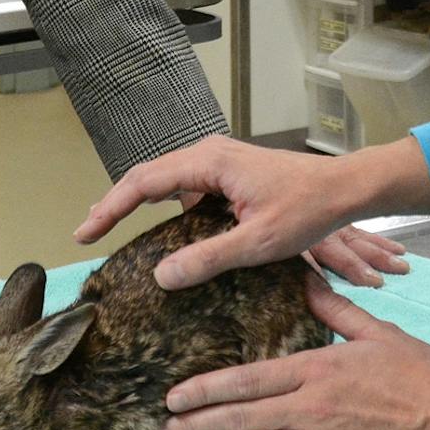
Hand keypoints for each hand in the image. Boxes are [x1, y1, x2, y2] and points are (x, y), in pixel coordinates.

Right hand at [77, 134, 429, 289]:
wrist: (345, 190)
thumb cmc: (308, 210)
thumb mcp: (258, 242)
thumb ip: (208, 258)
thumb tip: (159, 276)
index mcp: (210, 162)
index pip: (144, 182)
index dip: (110, 208)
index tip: (84, 233)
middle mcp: (209, 154)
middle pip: (148, 177)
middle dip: (116, 204)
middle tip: (87, 233)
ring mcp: (218, 161)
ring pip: (165, 181)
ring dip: (138, 204)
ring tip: (109, 229)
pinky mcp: (227, 174)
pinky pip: (184, 188)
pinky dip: (163, 206)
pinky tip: (155, 229)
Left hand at [153, 276, 429, 429]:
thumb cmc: (422, 376)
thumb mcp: (377, 332)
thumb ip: (334, 309)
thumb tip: (305, 278)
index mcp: (316, 371)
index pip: (246, 382)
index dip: (205, 391)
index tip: (174, 396)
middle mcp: (309, 410)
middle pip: (238, 420)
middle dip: (193, 427)